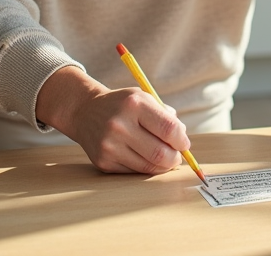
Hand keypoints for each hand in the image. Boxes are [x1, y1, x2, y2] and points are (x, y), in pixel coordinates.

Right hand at [36, 66, 190, 173]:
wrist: (85, 112)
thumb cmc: (123, 105)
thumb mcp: (144, 98)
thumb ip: (166, 117)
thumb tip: (182, 140)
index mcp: (134, 104)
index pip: (169, 129)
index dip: (182, 140)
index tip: (184, 143)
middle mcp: (119, 125)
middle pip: (160, 153)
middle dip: (175, 158)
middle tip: (177, 156)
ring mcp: (109, 145)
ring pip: (149, 166)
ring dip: (163, 166)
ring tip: (165, 158)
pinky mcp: (103, 162)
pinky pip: (134, 172)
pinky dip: (146, 168)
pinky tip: (146, 159)